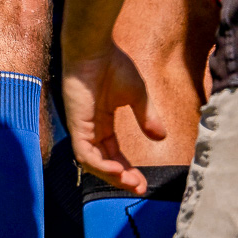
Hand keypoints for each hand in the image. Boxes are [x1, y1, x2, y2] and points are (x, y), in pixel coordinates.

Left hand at [61, 43, 166, 195]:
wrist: (95, 49)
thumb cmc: (112, 65)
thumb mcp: (137, 95)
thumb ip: (146, 117)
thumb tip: (161, 138)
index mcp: (101, 122)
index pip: (113, 153)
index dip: (127, 169)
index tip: (143, 182)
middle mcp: (89, 128)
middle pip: (103, 162)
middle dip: (121, 178)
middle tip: (139, 189)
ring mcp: (81, 127)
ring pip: (92, 163)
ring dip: (111, 176)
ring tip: (130, 183)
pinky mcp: (76, 124)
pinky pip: (85, 153)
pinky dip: (100, 165)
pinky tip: (117, 171)